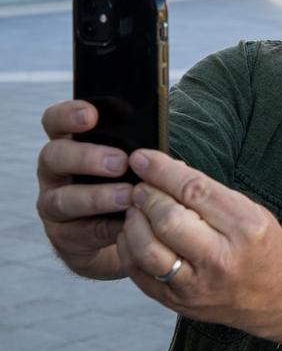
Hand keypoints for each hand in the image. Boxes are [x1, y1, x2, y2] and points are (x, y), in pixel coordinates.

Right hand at [35, 101, 133, 278]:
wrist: (122, 232)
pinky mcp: (63, 234)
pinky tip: (127, 224)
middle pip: (54, 156)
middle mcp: (55, 171)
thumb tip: (159, 153)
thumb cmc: (129, 183)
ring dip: (97, 197)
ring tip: (127, 196)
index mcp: (71, 143)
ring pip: (62, 198)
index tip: (91, 115)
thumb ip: (139, 152)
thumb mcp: (133, 163)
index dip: (68, 115)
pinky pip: (79, 231)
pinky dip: (105, 227)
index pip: (56, 122)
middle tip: (120, 162)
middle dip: (87, 157)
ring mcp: (53, 203)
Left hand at [117, 149, 281, 333]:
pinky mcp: (178, 302)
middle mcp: (222, 259)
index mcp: (246, 228)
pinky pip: (139, 272)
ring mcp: (198, 285)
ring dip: (134, 223)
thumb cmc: (262, 246)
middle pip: (168, 220)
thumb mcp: (250, 211)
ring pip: (147, 250)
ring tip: (137, 211)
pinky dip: (130, 248)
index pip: (194, 191)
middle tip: (141, 188)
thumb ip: (209, 193)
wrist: (279, 295)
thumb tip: (165, 169)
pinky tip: (136, 234)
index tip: (142, 158)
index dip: (162, 171)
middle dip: (146, 196)